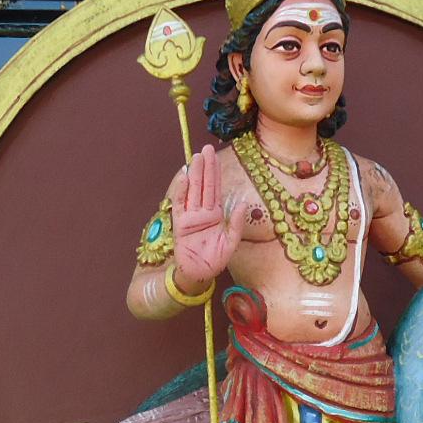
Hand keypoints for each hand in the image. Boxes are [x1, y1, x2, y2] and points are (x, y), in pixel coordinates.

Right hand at [173, 145, 237, 287]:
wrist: (199, 274)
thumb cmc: (214, 260)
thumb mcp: (231, 242)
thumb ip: (236, 224)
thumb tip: (243, 204)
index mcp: (216, 214)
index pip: (215, 188)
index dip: (215, 172)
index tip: (215, 155)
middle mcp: (202, 212)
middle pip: (204, 185)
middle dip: (205, 166)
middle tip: (206, 148)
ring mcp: (190, 216)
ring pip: (193, 190)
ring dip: (194, 173)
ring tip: (196, 157)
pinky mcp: (180, 224)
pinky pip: (180, 204)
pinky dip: (182, 190)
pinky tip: (184, 176)